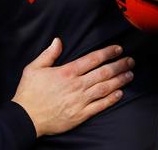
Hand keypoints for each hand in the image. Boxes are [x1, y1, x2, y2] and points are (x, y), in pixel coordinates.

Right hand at [12, 38, 133, 136]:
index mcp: (66, 72)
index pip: (92, 59)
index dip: (107, 53)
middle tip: (130, 60)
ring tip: (130, 74)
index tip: (118, 49)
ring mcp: (80, 101)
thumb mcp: (33, 68)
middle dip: (119, 65)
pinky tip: (120, 93)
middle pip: (103, 73)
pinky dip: (111, 99)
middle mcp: (76, 85)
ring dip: (119, 80)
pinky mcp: (80, 114)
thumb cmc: (29, 92)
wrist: (26, 117)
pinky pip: (100, 106)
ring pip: (105, 88)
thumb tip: (58, 41)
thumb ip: (48, 54)